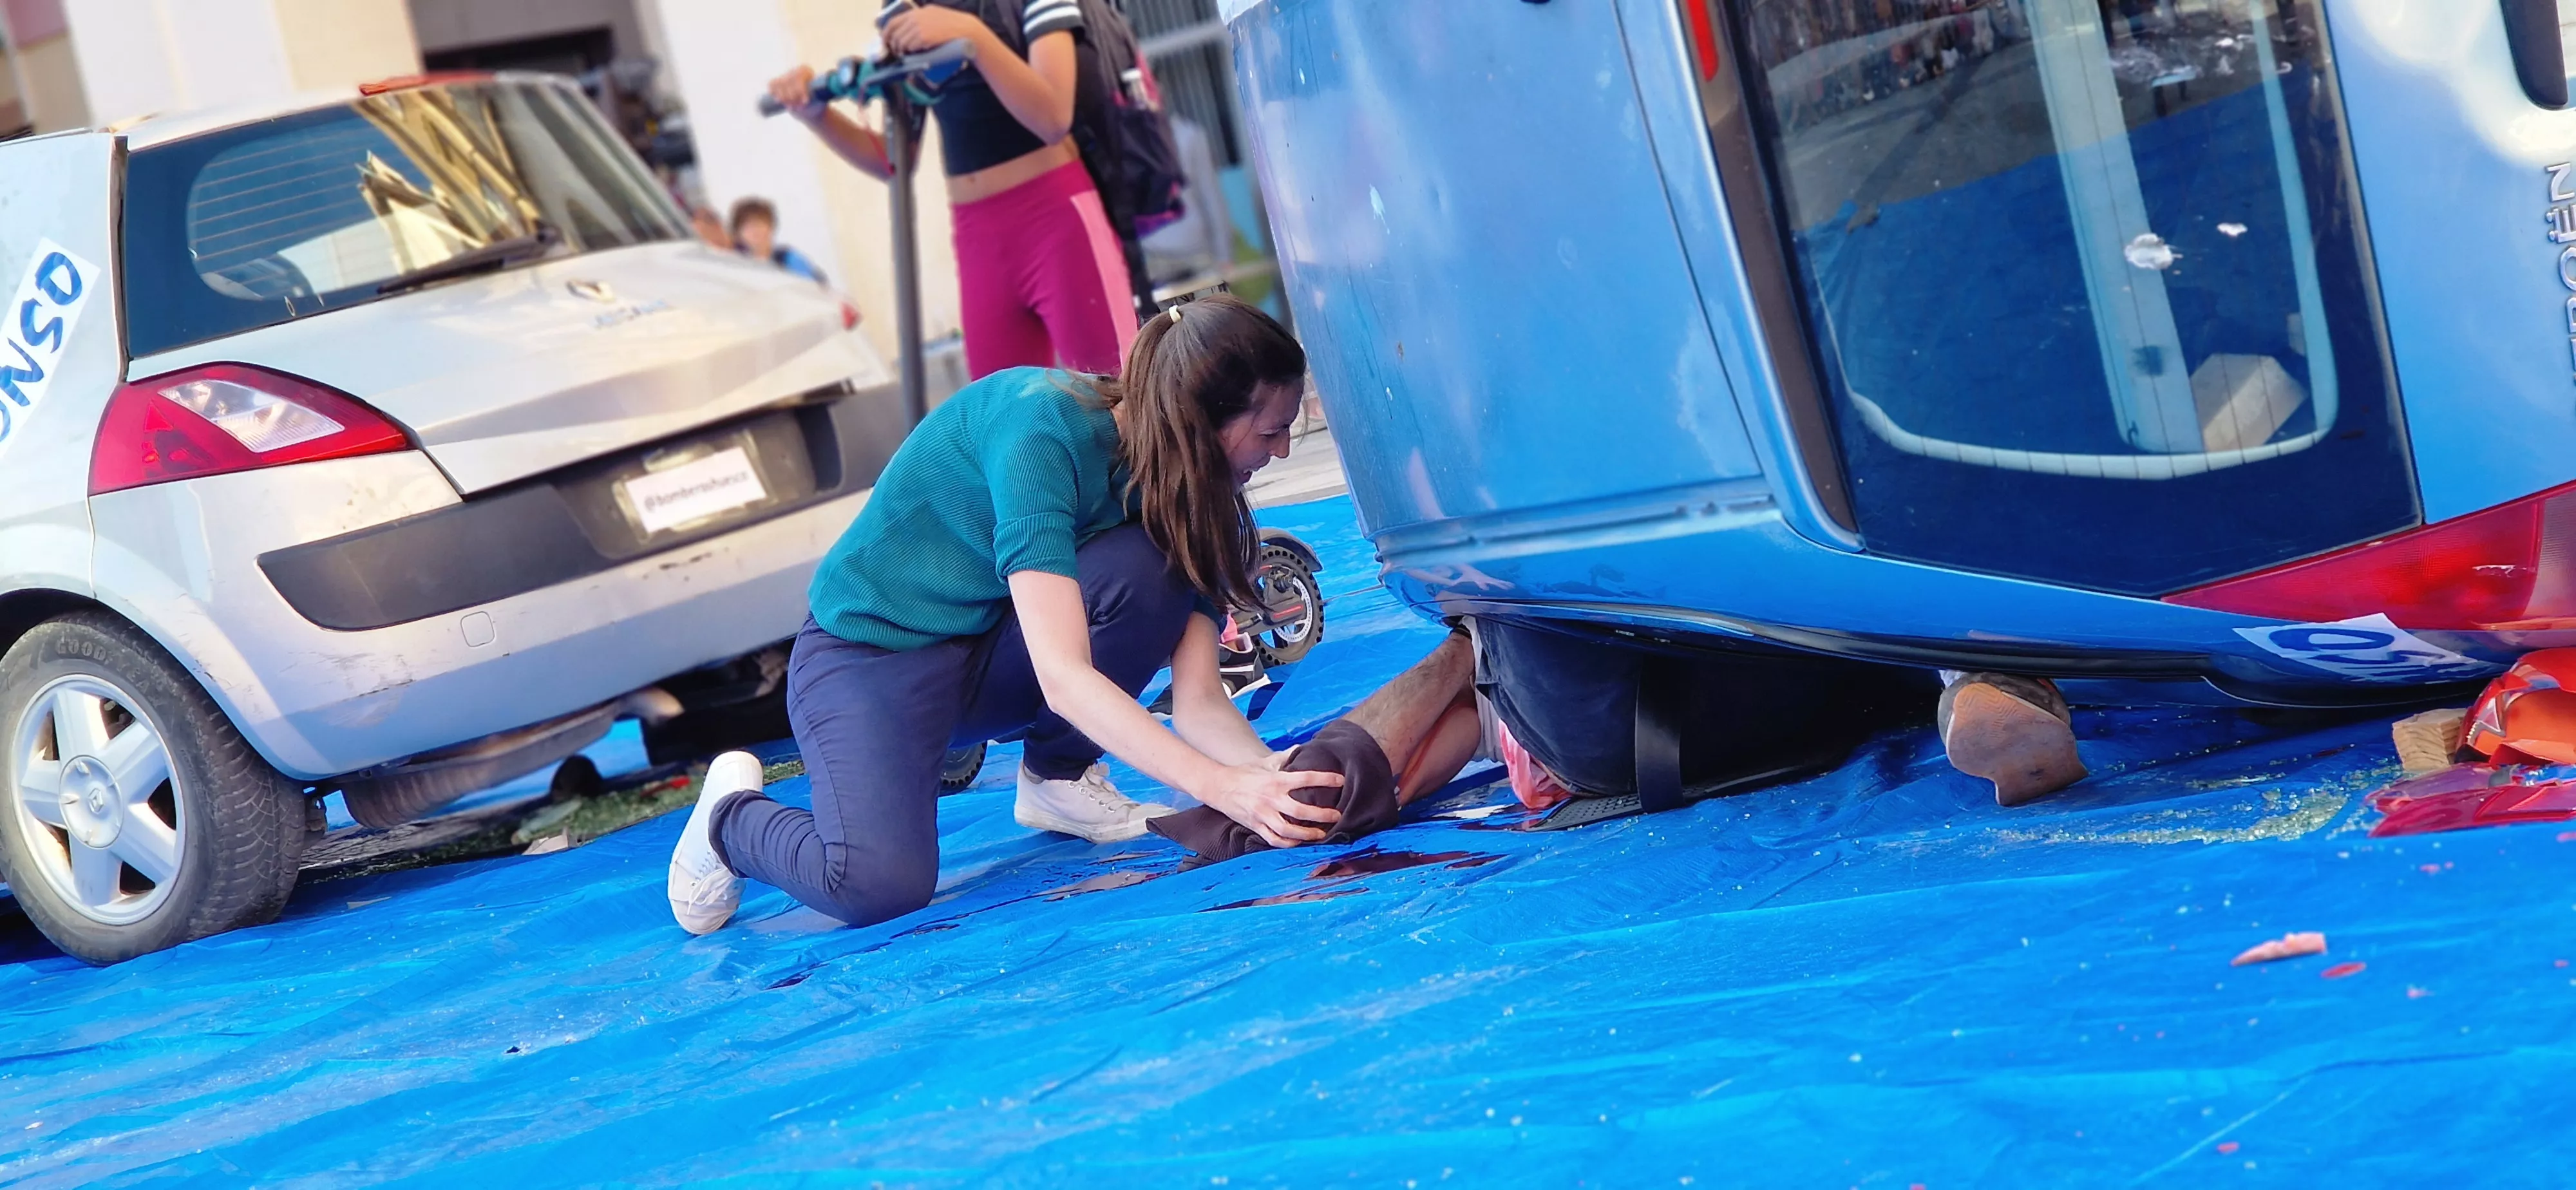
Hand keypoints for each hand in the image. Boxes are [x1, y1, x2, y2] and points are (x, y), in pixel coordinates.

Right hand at [768, 65, 824, 121]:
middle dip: (791, 95)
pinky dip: (773, 90)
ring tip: (790, 106)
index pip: (800, 78)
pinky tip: (776, 98)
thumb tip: (828, 95)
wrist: (809, 108)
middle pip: (789, 81)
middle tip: (796, 107)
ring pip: (780, 83)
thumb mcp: (820, 101)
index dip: (801, 90)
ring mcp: (786, 76)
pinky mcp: (778, 82)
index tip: (805, 102)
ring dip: (782, 95)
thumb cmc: (817, 104)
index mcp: (806, 71)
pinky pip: (772, 83)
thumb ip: (821, 98)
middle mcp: (795, 71)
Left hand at [883, 6, 991, 55]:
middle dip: (892, 43)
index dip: (886, 32)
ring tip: (906, 54)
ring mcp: (920, 26)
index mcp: (920, 11)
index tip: (885, 40)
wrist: (969, 32)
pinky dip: (909, 51)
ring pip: (901, 40)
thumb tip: (911, 31)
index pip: (894, 20)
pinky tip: (913, 53)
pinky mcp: (924, 36)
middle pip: (895, 31)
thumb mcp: (938, 17)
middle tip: (895, 51)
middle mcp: (917, 17)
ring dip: (901, 49)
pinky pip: (909, 45)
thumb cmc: (956, 28)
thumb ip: (924, 20)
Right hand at [1197, 760, 1340, 848]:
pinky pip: (1274, 839)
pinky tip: (1299, 842)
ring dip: (1307, 834)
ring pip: (1288, 830)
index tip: (1341, 780)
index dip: (1326, 779)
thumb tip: (1301, 748)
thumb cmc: (1244, 773)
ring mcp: (1262, 815)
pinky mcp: (1255, 826)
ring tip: (1321, 834)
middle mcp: (1271, 799)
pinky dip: (1288, 843)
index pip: (1306, 778)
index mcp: (1276, 780)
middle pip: (1301, 811)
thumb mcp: (1266, 762)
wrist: (1218, 786)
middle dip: (1322, 815)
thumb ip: (1285, 756)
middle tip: (1337, 816)